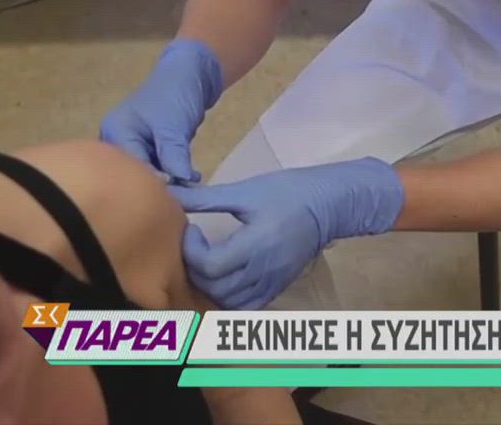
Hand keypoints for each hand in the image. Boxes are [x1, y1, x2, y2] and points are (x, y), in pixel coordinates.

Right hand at [99, 39, 222, 181]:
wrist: (190, 74)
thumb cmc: (175, 93)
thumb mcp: (173, 126)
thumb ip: (174, 155)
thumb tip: (180, 183)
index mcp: (115, 133)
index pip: (129, 168)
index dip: (152, 184)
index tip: (177, 196)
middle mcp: (118, 141)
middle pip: (135, 173)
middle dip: (160, 185)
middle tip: (186, 195)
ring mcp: (133, 144)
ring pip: (148, 172)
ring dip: (170, 181)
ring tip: (192, 188)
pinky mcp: (149, 147)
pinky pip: (158, 166)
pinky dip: (173, 173)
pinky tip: (190, 179)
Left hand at [170, 157, 403, 309]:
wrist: (330, 205)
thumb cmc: (288, 192)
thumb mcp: (246, 192)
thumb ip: (206, 198)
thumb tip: (170, 192)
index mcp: (255, 244)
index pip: (210, 265)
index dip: (190, 251)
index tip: (192, 230)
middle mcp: (264, 270)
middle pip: (214, 287)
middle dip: (195, 268)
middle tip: (195, 247)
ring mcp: (272, 282)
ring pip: (228, 302)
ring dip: (210, 287)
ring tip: (208, 263)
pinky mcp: (278, 287)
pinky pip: (246, 307)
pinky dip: (228, 300)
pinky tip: (225, 280)